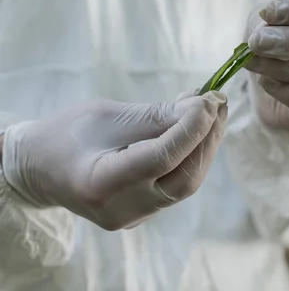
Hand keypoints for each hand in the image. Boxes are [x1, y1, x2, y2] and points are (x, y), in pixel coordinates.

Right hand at [0, 90, 226, 230]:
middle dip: (207, 139)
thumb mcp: (108, 115)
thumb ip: (157, 115)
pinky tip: (197, 131)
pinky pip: (176, 185)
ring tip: (213, 113)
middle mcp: (120, 209)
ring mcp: (133, 217)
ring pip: (185, 184)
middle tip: (218, 104)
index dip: (191, 128)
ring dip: (205, 147)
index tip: (209, 100)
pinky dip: (192, 157)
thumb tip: (203, 106)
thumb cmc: (69, 134)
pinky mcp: (143, 213)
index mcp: (100, 183)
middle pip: (183, 179)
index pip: (161, 158)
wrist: (41, 167)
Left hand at [245, 0, 288, 130]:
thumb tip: (268, 20)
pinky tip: (267, 81)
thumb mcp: (269, 19)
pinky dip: (286, 92)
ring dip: (285, 69)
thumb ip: (269, 19)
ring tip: (255, 62)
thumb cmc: (275, 40)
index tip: (269, 13)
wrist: (267, 79)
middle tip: (258, 42)